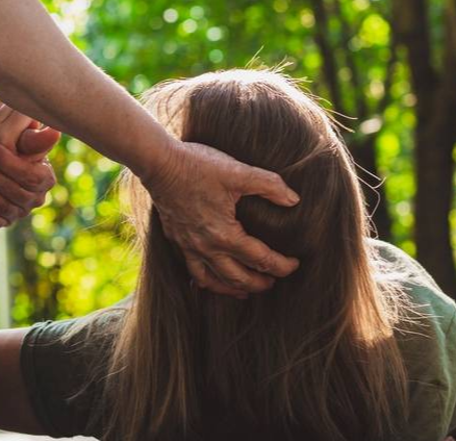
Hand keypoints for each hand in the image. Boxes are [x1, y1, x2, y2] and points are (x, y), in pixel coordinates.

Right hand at [141, 141, 299, 297]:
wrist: (160, 164)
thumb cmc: (198, 166)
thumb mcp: (238, 171)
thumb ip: (269, 185)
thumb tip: (294, 199)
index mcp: (225, 234)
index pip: (261, 259)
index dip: (282, 265)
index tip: (295, 264)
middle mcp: (206, 247)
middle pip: (238, 278)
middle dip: (259, 283)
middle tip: (274, 281)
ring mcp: (189, 246)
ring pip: (213, 280)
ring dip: (232, 288)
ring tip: (246, 290)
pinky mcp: (177, 240)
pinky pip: (193, 270)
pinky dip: (206, 280)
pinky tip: (211, 280)